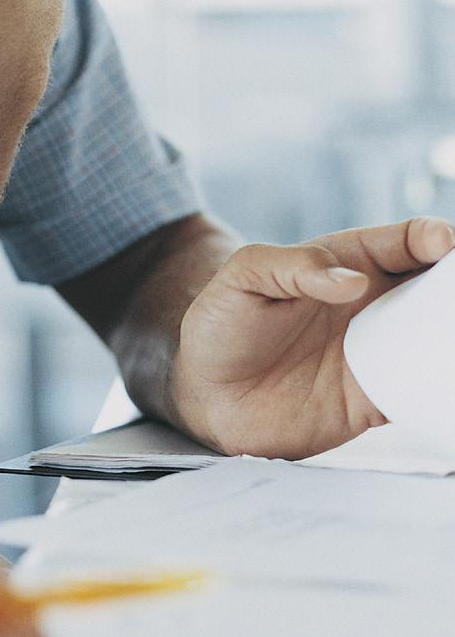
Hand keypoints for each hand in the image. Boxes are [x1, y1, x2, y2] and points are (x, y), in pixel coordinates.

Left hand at [172, 216, 454, 457]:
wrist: (206, 395)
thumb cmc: (221, 324)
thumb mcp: (242, 277)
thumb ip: (292, 266)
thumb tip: (353, 280)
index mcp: (347, 262)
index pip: (405, 241)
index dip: (432, 238)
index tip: (443, 243)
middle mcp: (373, 303)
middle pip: (437, 286)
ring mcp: (379, 350)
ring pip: (440, 336)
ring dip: (454, 333)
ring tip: (453, 336)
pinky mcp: (376, 399)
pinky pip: (424, 390)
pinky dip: (442, 384)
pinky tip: (444, 381)